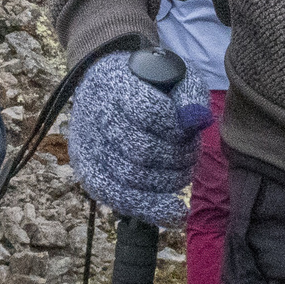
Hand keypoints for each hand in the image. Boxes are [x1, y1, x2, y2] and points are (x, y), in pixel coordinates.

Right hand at [68, 49, 212, 225]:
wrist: (106, 85)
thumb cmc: (149, 82)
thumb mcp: (176, 74)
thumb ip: (190, 94)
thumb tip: (197, 120)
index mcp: (115, 81)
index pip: (149, 112)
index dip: (176, 128)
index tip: (187, 129)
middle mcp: (94, 113)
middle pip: (142, 149)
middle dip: (177, 157)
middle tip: (190, 153)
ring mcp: (87, 145)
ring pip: (132, 177)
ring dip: (168, 181)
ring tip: (182, 171)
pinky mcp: (87, 171)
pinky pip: (117, 197)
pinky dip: (149, 207)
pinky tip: (172, 209)